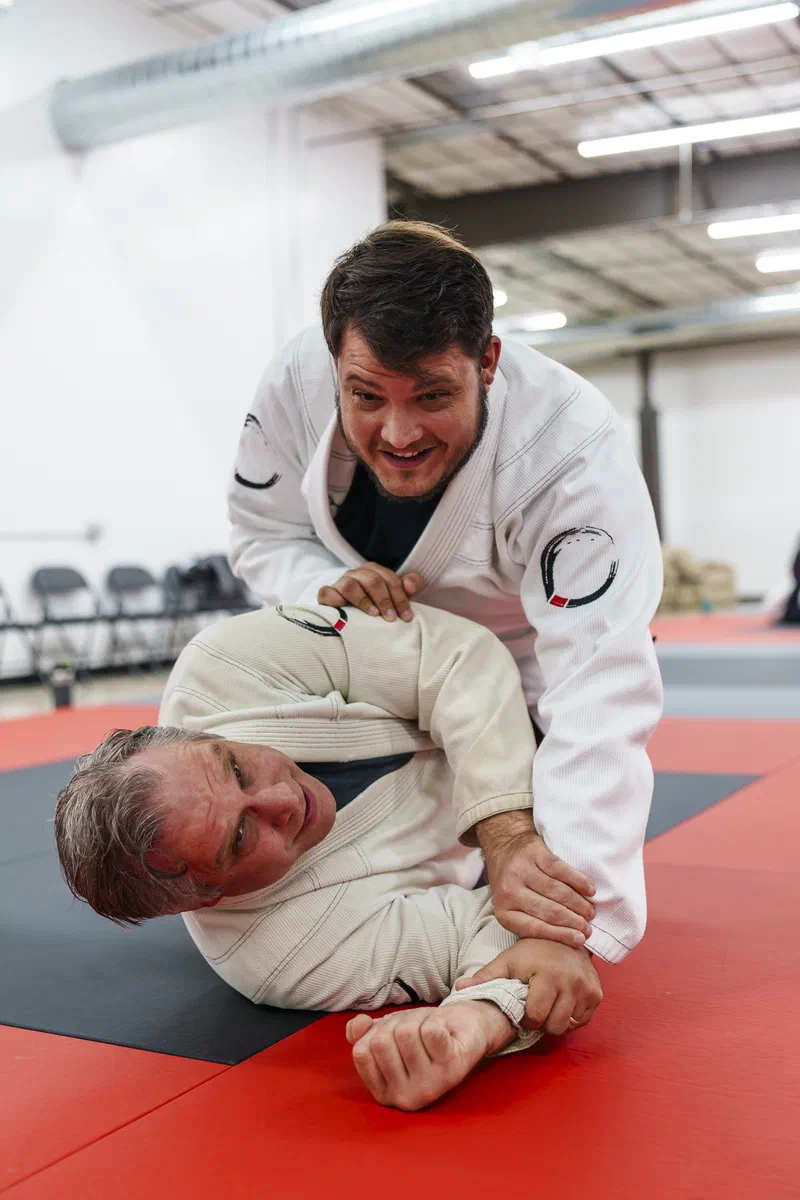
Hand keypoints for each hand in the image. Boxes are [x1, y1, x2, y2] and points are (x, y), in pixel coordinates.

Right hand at [318, 563, 421, 622]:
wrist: (350, 618)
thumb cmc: (377, 606)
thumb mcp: (397, 595)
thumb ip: (411, 585)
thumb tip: (410, 586)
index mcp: (373, 571)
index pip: (389, 579)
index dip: (400, 598)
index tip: (406, 617)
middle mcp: (356, 574)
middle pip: (372, 580)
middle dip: (385, 600)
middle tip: (391, 618)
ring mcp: (340, 583)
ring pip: (350, 585)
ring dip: (364, 600)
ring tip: (373, 615)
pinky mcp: (326, 595)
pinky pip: (326, 593)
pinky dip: (335, 600)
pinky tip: (346, 611)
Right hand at [345, 1000, 512, 1111]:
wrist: (464, 1028)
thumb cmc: (420, 1035)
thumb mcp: (386, 1033)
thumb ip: (361, 1034)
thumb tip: (357, 1027)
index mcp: (385, 1093)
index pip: (361, 1052)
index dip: (376, 1032)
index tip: (393, 1037)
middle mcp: (405, 1098)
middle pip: (381, 1040)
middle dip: (397, 1023)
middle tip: (414, 1031)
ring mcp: (430, 1087)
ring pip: (406, 1033)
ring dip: (417, 1020)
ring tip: (429, 1031)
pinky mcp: (452, 1071)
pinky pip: (430, 1032)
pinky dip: (435, 1021)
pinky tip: (444, 1033)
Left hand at [455, 939, 602, 1034]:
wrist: (566, 934)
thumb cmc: (533, 950)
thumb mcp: (508, 960)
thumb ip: (485, 976)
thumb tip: (459, 988)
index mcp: (547, 975)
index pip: (535, 1017)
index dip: (526, 1017)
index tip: (524, 1006)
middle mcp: (571, 983)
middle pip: (553, 1026)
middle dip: (542, 1022)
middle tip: (536, 1006)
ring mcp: (587, 989)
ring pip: (568, 1026)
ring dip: (556, 1020)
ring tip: (549, 1004)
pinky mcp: (597, 994)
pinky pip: (582, 1021)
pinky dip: (571, 1016)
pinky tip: (563, 1001)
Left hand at [476, 812, 595, 947]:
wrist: (504, 849)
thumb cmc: (514, 887)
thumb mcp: (515, 910)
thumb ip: (534, 924)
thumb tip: (570, 940)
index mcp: (504, 912)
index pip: (535, 928)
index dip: (561, 935)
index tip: (580, 940)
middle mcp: (509, 891)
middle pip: (550, 911)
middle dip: (574, 922)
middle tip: (589, 928)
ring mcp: (521, 870)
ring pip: (558, 892)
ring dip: (579, 904)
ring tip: (590, 912)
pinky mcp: (534, 853)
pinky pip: (561, 870)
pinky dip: (579, 882)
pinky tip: (590, 890)